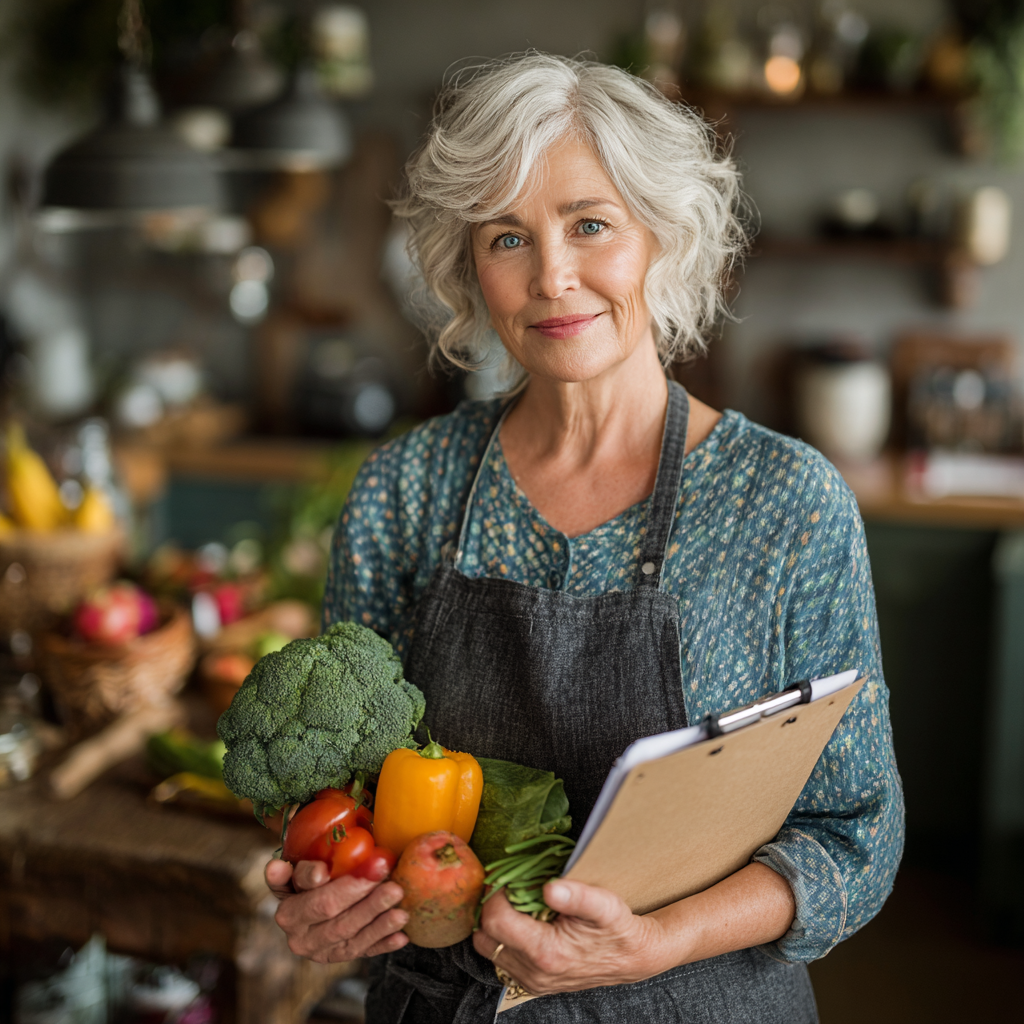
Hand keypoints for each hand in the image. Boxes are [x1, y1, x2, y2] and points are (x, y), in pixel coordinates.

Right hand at [265, 858, 408, 962]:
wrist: (308, 904)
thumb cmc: (305, 880)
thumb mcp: (296, 872)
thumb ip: (294, 870)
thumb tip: (276, 866)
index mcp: (288, 913)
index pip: (318, 900)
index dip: (345, 888)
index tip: (369, 871)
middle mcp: (301, 938)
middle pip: (339, 921)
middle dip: (369, 902)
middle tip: (394, 886)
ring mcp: (321, 952)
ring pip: (353, 939)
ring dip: (380, 925)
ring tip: (402, 911)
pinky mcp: (339, 958)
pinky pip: (364, 953)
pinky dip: (384, 944)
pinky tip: (402, 935)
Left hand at [473, 880, 676, 994]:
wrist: (632, 958)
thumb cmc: (617, 928)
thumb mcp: (605, 905)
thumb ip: (577, 895)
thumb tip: (550, 886)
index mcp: (545, 952)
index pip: (494, 920)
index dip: (495, 894)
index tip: (508, 879)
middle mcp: (533, 972)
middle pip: (485, 937)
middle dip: (491, 908)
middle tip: (508, 889)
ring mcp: (531, 981)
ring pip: (489, 949)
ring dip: (495, 924)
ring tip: (515, 905)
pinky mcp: (532, 983)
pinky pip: (501, 960)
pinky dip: (503, 939)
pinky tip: (522, 923)